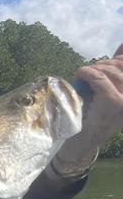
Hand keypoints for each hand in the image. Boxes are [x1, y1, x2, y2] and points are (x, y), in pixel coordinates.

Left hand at [53, 43, 122, 169]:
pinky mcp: (113, 102)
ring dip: (93, 69)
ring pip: (109, 70)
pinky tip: (80, 76)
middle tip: (90, 72)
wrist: (83, 141)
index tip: (111, 58)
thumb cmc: (94, 115)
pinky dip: (86, 73)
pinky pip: (99, 77)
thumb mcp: (109, 90)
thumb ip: (117, 70)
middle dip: (103, 64)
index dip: (120, 57)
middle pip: (121, 65)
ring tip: (84, 77)